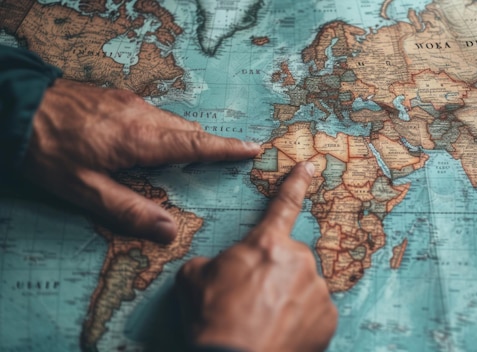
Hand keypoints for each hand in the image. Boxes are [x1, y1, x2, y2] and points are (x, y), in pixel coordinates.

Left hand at [22, 78, 259, 242]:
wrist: (15, 104)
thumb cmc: (47, 150)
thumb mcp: (83, 189)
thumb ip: (128, 210)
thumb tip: (168, 231)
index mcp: (140, 140)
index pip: (195, 144)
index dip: (226, 148)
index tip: (253, 148)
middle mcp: (141, 116)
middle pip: (189, 130)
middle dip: (215, 142)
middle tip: (237, 151)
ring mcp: (129, 103)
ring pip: (172, 120)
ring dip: (191, 134)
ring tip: (203, 149)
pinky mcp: (117, 97)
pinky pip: (155, 113)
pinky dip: (170, 127)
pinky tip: (160, 137)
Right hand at [175, 162, 337, 351]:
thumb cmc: (212, 319)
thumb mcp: (193, 279)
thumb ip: (210, 262)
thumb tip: (215, 267)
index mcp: (266, 245)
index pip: (283, 205)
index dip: (297, 183)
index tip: (311, 166)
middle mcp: (298, 260)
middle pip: (288, 259)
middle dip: (273, 274)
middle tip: (251, 300)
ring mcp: (316, 289)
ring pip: (301, 286)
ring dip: (286, 297)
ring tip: (263, 320)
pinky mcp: (328, 317)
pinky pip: (313, 311)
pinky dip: (300, 319)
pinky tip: (281, 330)